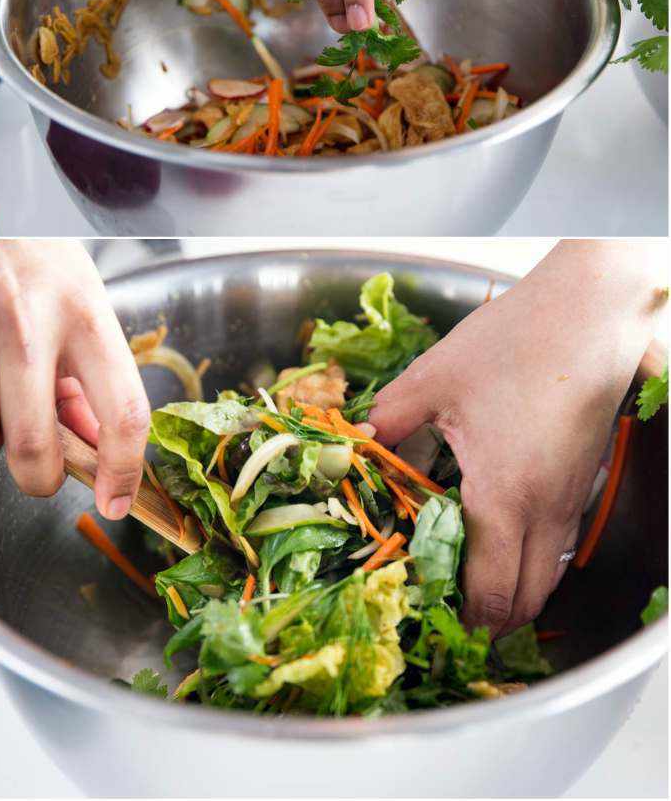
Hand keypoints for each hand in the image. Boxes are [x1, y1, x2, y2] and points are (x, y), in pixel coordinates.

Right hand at [0, 239, 150, 519]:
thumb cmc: (30, 251)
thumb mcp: (78, 297)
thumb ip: (87, 373)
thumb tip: (92, 447)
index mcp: (84, 312)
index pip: (123, 413)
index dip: (123, 472)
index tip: (115, 501)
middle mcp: (28, 318)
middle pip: (34, 447)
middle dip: (39, 478)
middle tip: (38, 467)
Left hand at [368, 242, 661, 635]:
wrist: (585, 318)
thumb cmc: (511, 346)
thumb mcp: (431, 382)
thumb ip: (385, 420)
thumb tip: (350, 444)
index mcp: (504, 495)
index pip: (489, 589)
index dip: (460, 614)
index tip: (424, 614)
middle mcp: (545, 511)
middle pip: (523, 599)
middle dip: (485, 618)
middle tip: (441, 612)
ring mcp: (570, 499)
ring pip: (545, 575)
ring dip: (509, 592)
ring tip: (461, 586)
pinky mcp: (580, 483)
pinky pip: (556, 545)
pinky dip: (528, 561)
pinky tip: (493, 541)